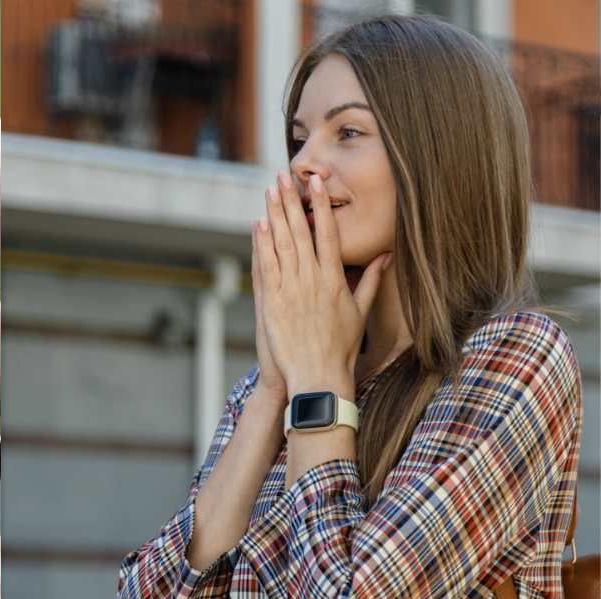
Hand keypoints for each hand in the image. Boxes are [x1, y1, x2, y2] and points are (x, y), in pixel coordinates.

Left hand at [255, 171, 391, 399]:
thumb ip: (370, 281)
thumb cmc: (342, 347)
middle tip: (285, 175)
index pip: (327, 233)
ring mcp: (290, 289)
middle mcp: (312, 279)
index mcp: (334, 279)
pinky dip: (261, 244)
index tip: (316, 183)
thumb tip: (385, 256)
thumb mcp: (361, 311)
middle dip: (292, 201)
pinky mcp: (272, 302)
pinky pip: (266, 266)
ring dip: (275, 214)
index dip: (321, 205)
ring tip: (270, 190)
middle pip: (300, 231)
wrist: (319, 376)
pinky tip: (258, 224)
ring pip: (281, 243)